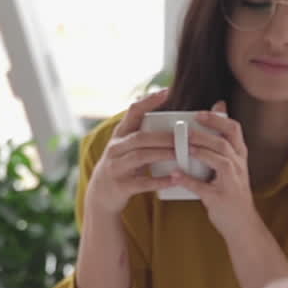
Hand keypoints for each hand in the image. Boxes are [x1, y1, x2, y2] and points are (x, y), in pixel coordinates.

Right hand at [84, 89, 182, 217]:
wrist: (101, 195)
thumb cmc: (122, 166)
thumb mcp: (126, 148)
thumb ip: (145, 136)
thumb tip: (174, 123)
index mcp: (120, 135)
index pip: (132, 112)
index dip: (148, 101)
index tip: (166, 92)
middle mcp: (115, 148)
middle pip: (140, 137)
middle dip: (164, 136)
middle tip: (187, 137)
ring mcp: (116, 167)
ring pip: (140, 156)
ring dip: (163, 154)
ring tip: (182, 155)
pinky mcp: (120, 186)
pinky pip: (141, 182)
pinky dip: (159, 180)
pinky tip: (174, 179)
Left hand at [178, 101, 256, 235]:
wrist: (242, 224)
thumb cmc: (231, 190)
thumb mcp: (232, 165)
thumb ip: (222, 143)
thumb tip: (216, 110)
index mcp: (239, 155)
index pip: (234, 129)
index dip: (217, 118)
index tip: (199, 113)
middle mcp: (238, 166)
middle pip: (224, 143)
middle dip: (205, 133)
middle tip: (185, 128)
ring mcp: (231, 182)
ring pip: (220, 161)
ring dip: (201, 152)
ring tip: (184, 146)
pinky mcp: (219, 198)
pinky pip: (203, 188)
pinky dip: (188, 180)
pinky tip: (174, 174)